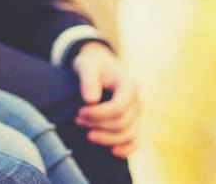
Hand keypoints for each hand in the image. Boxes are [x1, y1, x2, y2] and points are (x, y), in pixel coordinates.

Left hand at [73, 41, 140, 157]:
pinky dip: (126, 149)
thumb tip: (90, 100)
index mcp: (130, 85)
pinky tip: (112, 152)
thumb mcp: (87, 65)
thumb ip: (88, 79)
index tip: (79, 113)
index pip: (118, 108)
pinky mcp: (134, 123)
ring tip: (86, 133)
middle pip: (122, 124)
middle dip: (98, 125)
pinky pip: (135, 141)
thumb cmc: (92, 65)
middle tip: (77, 120)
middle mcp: (138, 101)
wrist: (99, 66)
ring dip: (106, 138)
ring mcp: (137, 114)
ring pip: (128, 135)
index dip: (98, 115)